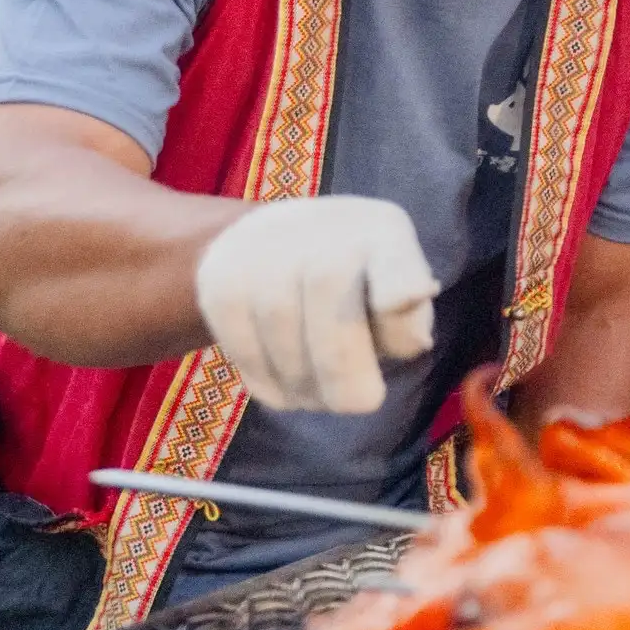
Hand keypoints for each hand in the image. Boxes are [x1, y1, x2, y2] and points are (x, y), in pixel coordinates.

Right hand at [194, 197, 438, 411]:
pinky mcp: (219, 281)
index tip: (405, 300)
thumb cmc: (355, 282)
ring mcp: (261, 251)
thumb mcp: (397, 293)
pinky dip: (270, 384)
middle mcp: (320, 229)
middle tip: (359, 401)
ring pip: (283, 336)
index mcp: (381, 232)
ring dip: (306, 386)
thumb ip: (406, 321)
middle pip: (332, 306)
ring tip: (321, 396)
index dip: (398, 279)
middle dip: (345, 370)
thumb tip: (411, 341)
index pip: (392, 255)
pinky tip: (287, 385)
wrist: (271, 242)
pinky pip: (244, 351)